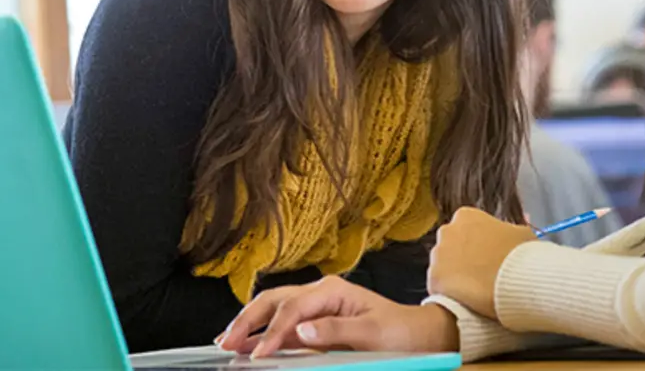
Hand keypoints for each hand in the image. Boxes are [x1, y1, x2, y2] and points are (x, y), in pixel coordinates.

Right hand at [218, 276, 459, 358]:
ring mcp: (316, 305)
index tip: (257, 355)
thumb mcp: (372, 333)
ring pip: (273, 308)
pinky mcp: (316, 319)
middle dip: (248, 320)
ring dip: (250, 323)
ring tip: (227, 341)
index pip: (292, 309)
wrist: (418, 333)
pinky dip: (262, 331)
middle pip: (273, 301)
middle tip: (226, 343)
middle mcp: (320, 292)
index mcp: (332, 290)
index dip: (272, 332)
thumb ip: (335, 330)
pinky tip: (249, 342)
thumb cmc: (399, 332)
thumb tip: (300, 330)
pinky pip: (283, 321)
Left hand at [426, 207, 535, 319]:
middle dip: (464, 258)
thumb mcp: (522, 235)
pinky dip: (450, 294)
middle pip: (452, 246)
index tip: (489, 257)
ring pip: (444, 266)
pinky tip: (467, 300)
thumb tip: (511, 235)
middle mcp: (446, 231)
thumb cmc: (521, 256)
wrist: (516, 283)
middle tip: (482, 273)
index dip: (479, 244)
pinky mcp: (433, 280)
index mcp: (466, 216)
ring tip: (476, 289)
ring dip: (456, 275)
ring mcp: (437, 255)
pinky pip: (440, 287)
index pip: (467, 228)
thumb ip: (511, 231)